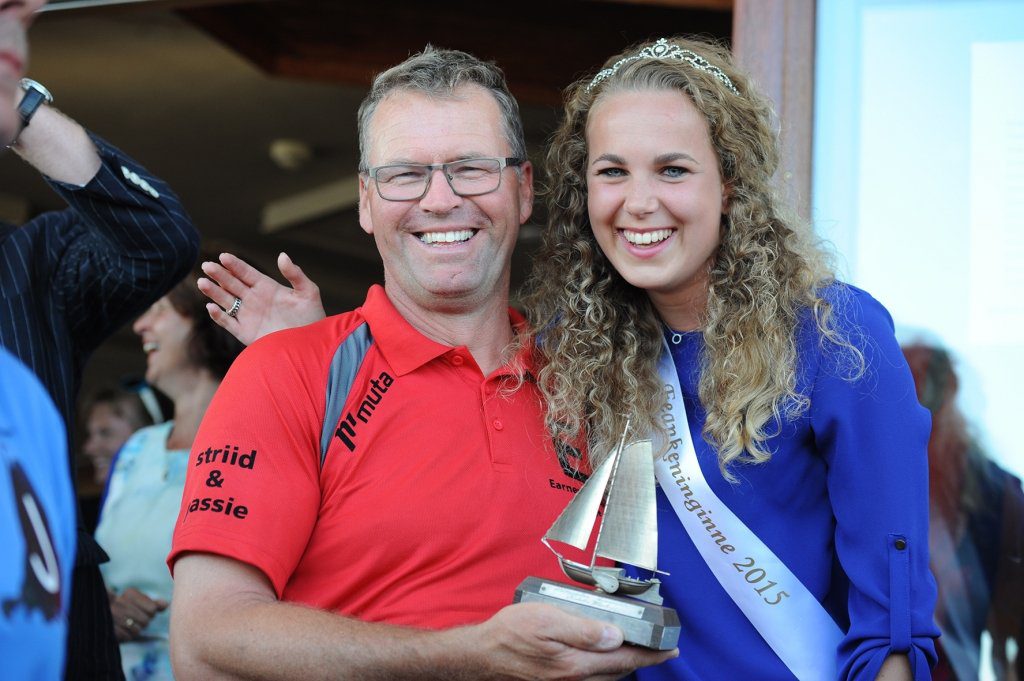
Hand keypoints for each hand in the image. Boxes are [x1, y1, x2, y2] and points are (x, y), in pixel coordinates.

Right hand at [110, 587, 167, 641]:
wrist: (100, 614)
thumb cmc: (126, 608)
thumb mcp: (139, 602)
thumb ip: (153, 604)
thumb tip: (166, 604)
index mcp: (130, 593)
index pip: (152, 609)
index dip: (150, 613)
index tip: (141, 610)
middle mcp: (120, 602)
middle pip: (146, 621)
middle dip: (142, 622)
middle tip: (134, 619)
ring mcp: (112, 616)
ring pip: (137, 630)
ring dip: (135, 630)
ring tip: (127, 625)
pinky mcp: (108, 628)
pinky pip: (127, 637)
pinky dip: (127, 636)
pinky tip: (122, 630)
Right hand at [198, 252, 325, 345]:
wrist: (311, 344)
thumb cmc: (312, 317)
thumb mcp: (308, 292)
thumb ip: (295, 274)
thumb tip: (282, 255)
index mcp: (267, 287)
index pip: (246, 273)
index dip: (235, 265)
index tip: (223, 256)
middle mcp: (254, 299)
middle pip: (232, 284)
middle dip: (219, 275)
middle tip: (207, 266)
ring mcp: (248, 315)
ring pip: (226, 301)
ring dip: (214, 292)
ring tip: (202, 282)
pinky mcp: (245, 332)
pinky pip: (228, 322)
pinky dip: (219, 315)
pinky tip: (211, 306)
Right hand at [470, 603, 677, 680]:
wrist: (481, 654)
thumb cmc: (510, 633)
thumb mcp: (547, 620)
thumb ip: (583, 629)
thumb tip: (616, 635)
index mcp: (577, 664)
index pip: (625, 660)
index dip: (651, 655)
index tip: (672, 649)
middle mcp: (574, 679)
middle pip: (619, 671)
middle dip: (641, 660)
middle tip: (656, 645)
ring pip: (606, 677)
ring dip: (623, 664)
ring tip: (633, 648)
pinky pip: (591, 678)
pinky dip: (604, 668)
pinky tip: (601, 655)